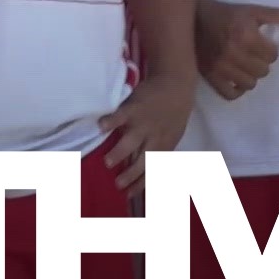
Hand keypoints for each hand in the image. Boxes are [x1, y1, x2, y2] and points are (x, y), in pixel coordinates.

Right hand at [98, 72, 195, 195]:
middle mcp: (154, 137)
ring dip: (120, 152)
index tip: (129, 194)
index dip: (142, 183)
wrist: (177, 84)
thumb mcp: (173, 133)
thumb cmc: (173, 112)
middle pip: (143, 160)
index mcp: (164, 145)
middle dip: (131, 174)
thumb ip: (162, 149)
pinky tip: (101, 127)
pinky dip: (111, 121)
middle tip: (118, 184)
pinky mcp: (134, 107)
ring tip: (109, 162)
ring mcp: (144, 122)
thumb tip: (151, 169)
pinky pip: (121, 115)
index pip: (154, 169)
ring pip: (131, 141)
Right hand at [195, 0, 278, 99]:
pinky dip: (237, 90)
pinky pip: (229, 94)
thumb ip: (276, 15)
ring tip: (246, 67)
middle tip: (255, 56)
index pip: (272, 56)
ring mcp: (220, 67)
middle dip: (262, 63)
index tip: (264, 46)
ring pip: (249, 84)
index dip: (271, 51)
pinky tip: (237, 80)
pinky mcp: (209, 76)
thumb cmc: (227, 14)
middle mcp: (234, 54)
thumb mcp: (252, 10)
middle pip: (263, 71)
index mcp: (246, 36)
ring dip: (251, 76)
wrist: (194, 19)